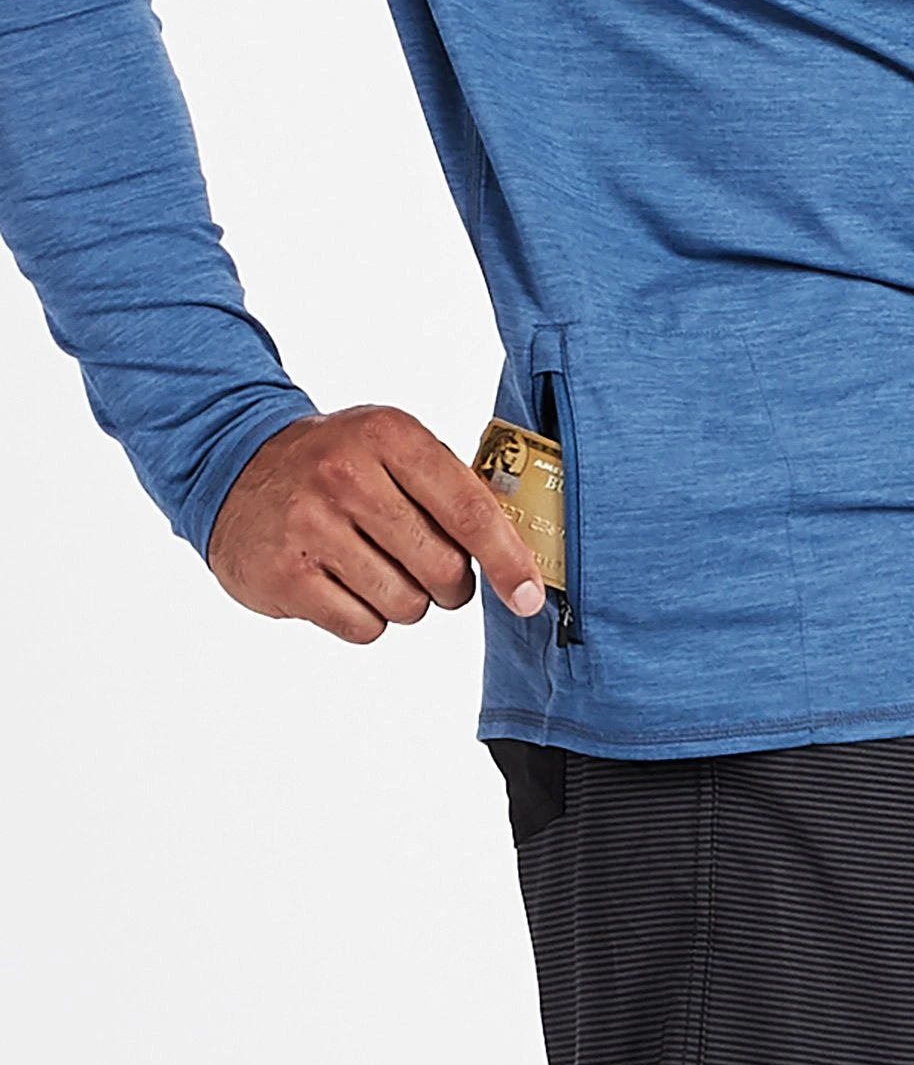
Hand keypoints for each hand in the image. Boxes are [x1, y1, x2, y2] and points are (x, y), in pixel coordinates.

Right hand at [206, 405, 546, 643]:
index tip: (529, 597)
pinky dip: (366, 616)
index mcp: (390, 437)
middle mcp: (347, 476)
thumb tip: (519, 556)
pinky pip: (364, 627)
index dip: (508, 562)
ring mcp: (311, 527)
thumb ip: (454, 488)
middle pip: (444, 570)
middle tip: (428, 566)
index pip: (469, 512)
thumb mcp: (394, 447)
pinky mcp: (284, 576)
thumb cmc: (338, 463)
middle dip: (451, 583)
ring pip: (407, 605)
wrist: (233, 466)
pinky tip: (342, 581)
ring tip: (375, 565)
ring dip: (405, 600)